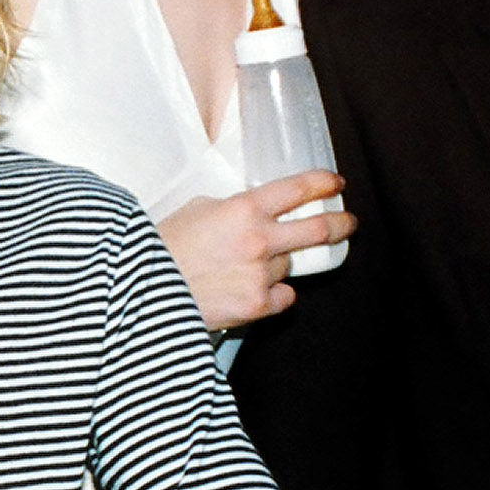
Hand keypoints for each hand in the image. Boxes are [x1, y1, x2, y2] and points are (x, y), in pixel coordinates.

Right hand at [158, 172, 354, 330]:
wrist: (142, 292)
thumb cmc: (160, 249)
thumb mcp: (194, 210)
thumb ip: (229, 208)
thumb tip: (251, 213)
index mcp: (243, 208)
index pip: (299, 189)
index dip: (322, 184)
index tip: (335, 184)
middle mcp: (259, 240)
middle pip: (318, 229)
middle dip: (340, 224)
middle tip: (347, 223)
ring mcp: (261, 274)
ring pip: (289, 265)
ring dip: (277, 264)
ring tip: (246, 267)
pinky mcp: (257, 305)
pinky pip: (283, 297)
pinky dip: (273, 293)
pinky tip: (252, 290)